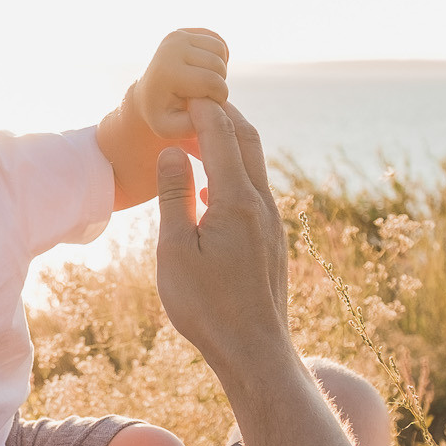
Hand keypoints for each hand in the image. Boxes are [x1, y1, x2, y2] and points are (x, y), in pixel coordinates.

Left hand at [127, 28, 229, 142]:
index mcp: (167, 71)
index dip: (218, 98)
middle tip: (205, 96)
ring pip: (221, 50)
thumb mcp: (173, 129)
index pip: (212, 82)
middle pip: (218, 65)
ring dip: (220, 71)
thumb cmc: (162, 115)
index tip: (207, 108)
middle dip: (219, 84)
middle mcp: (171, 46)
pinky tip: (206, 71)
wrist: (147, 97)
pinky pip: (218, 41)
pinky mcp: (185, 31)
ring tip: (205, 85)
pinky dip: (219, 58)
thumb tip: (208, 102)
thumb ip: (194, 124)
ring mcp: (176, 35)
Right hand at [155, 100, 291, 380]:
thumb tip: (172, 151)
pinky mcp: (274, 240)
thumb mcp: (176, 251)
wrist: (255, 351)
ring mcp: (273, 222)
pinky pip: (256, 190)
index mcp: (236, 201)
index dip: (201, 109)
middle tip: (194, 102)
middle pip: (248, 140)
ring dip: (230, 142)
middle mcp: (262, 205)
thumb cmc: (207, 307)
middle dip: (222, 115)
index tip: (181, 94)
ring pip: (255, 165)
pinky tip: (212, 189)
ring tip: (200, 136)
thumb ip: (174, 196)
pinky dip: (235, 171)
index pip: (221, 136)